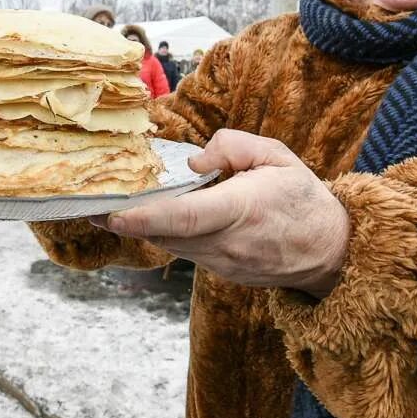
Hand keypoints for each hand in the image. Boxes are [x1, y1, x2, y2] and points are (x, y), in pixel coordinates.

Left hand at [91, 129, 350, 298]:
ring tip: (111, 200)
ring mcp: (222, 264)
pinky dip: (165, 231)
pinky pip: (183, 249)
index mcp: (243, 210)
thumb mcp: (278, 156)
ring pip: (169, 243)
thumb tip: (196, 158)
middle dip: (126, 217)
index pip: (184, 217)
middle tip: (86, 197)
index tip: (111, 212)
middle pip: (164, 232)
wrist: (330, 251)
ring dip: (143, 223)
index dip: (144, 216)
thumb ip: (234, 146)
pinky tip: (152, 212)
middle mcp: (227, 244)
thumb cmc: (303, 199)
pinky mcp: (219, 271)